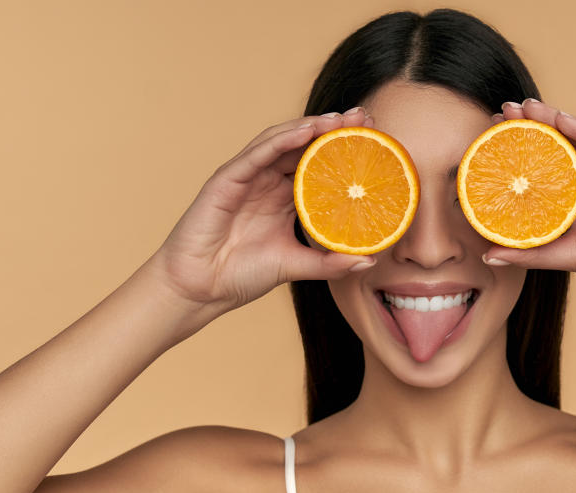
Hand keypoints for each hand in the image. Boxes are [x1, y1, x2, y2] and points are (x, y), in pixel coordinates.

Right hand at [146, 108, 376, 314]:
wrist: (200, 290)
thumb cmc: (241, 274)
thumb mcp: (296, 266)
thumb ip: (330, 263)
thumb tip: (369, 259)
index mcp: (283, 198)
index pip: (318, 165)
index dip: (343, 151)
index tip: (375, 140)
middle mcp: (267, 182)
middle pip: (304, 147)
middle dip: (334, 130)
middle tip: (366, 118)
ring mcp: (247, 178)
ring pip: (282, 142)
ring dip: (312, 127)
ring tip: (341, 119)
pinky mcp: (227, 180)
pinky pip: (258, 154)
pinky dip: (282, 140)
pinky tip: (307, 130)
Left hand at [483, 99, 575, 302]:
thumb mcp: (566, 254)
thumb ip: (531, 251)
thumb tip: (490, 255)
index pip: (548, 162)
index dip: (522, 148)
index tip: (491, 135)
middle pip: (563, 143)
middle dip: (533, 125)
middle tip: (503, 111)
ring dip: (555, 120)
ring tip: (527, 108)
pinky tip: (563, 121)